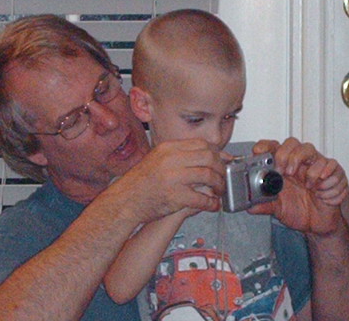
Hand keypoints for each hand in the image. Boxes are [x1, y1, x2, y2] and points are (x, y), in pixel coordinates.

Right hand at [109, 138, 226, 223]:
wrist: (125, 200)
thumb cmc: (141, 183)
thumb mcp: (157, 159)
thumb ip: (179, 156)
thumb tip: (205, 154)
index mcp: (167, 148)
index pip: (201, 144)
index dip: (217, 153)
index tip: (224, 160)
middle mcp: (171, 160)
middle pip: (209, 157)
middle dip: (221, 168)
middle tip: (222, 177)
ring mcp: (173, 177)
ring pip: (208, 176)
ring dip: (219, 185)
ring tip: (219, 191)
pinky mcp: (175, 196)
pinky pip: (202, 198)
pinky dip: (211, 203)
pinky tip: (212, 205)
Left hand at [248, 138, 342, 234]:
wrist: (318, 224)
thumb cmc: (298, 210)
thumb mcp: (278, 209)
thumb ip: (265, 206)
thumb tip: (250, 207)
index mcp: (282, 167)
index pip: (273, 147)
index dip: (265, 146)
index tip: (258, 152)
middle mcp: (298, 163)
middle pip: (292, 143)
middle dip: (287, 155)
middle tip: (286, 172)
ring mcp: (315, 166)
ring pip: (311, 150)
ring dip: (309, 169)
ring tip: (309, 186)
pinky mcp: (333, 173)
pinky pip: (333, 166)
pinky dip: (329, 181)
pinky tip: (323, 193)